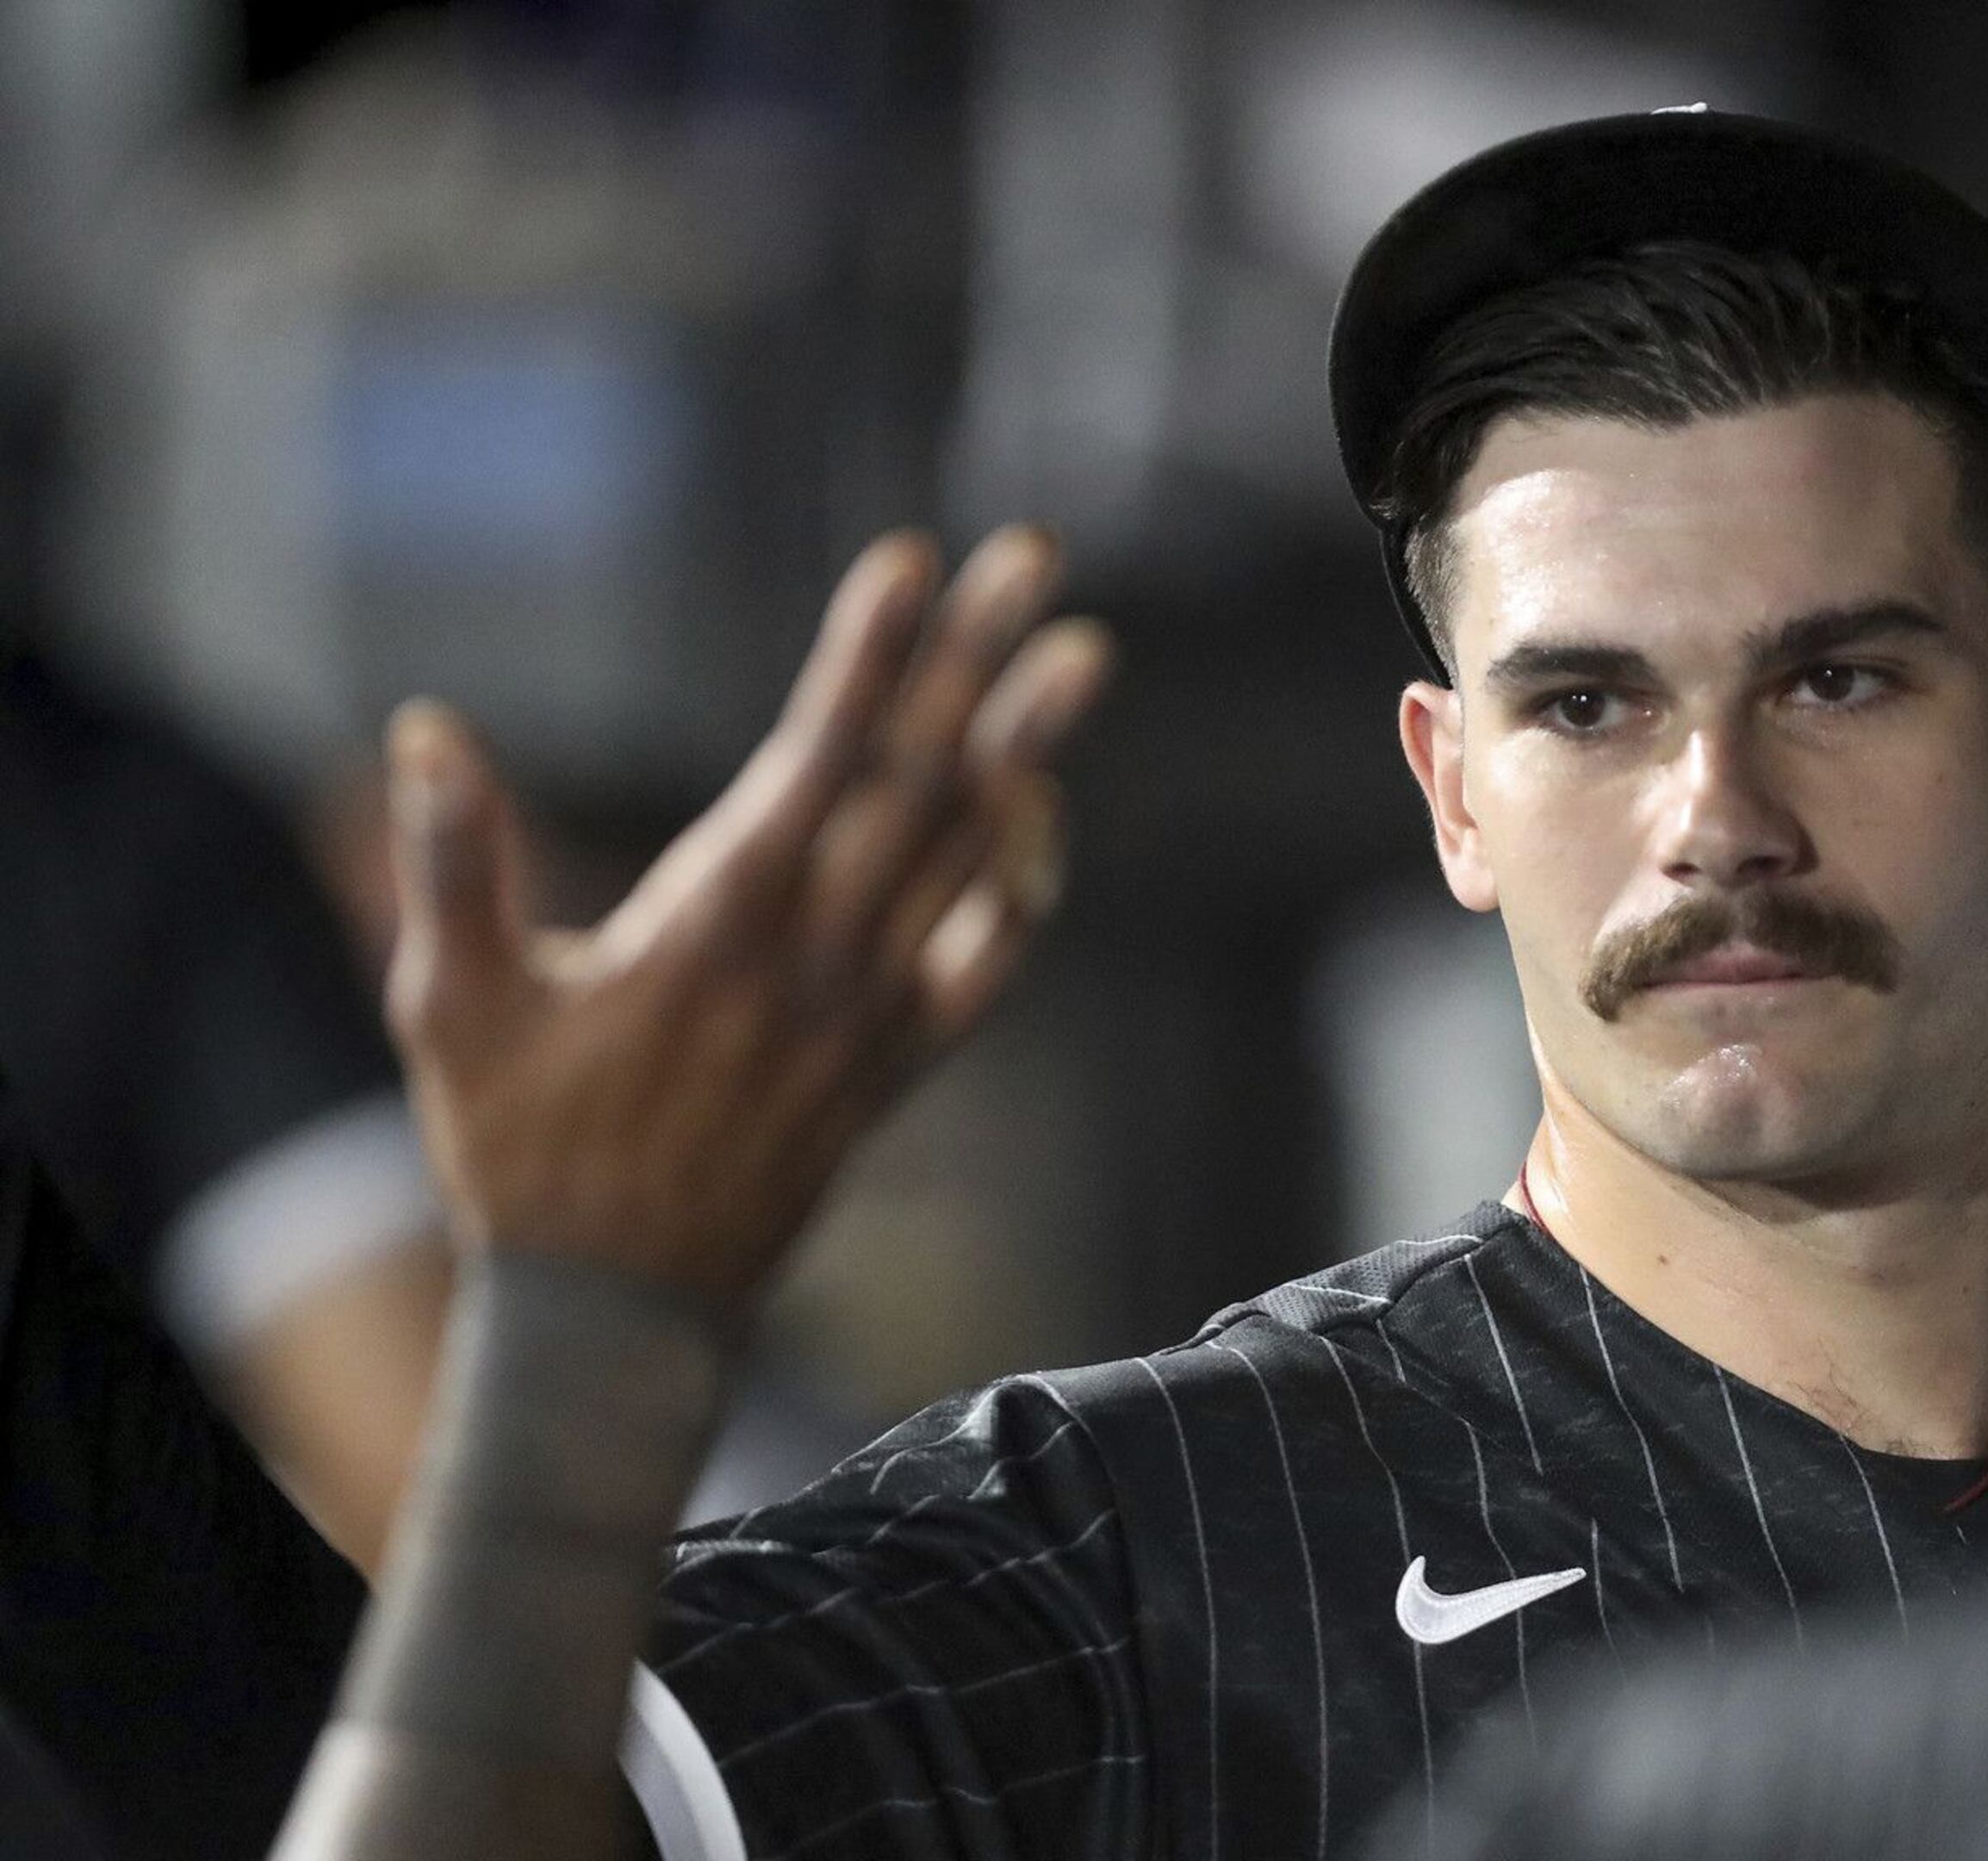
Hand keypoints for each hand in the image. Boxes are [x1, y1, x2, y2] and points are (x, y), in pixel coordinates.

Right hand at [382, 527, 1111, 1307]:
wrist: (616, 1320)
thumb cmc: (519, 1151)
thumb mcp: (452, 1008)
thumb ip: (449, 865)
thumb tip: (428, 729)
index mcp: (711, 929)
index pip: (814, 764)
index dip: (866, 658)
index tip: (913, 560)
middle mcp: (812, 960)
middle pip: (914, 784)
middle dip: (973, 662)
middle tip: (1033, 557)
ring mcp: (866, 1014)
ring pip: (967, 857)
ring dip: (1026, 751)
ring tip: (1083, 652)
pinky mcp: (892, 1066)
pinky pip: (983, 963)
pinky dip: (1023, 884)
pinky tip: (1046, 815)